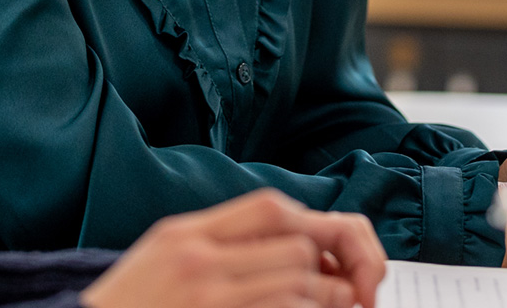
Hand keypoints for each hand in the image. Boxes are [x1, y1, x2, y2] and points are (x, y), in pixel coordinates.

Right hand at [81, 188, 388, 307]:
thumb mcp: (158, 258)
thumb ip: (209, 244)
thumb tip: (276, 241)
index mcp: (185, 235)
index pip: (269, 208)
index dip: (309, 225)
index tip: (323, 248)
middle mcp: (198, 260)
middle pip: (296, 245)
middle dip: (330, 266)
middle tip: (347, 286)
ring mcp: (210, 296)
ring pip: (300, 283)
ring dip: (329, 298)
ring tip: (337, 307)